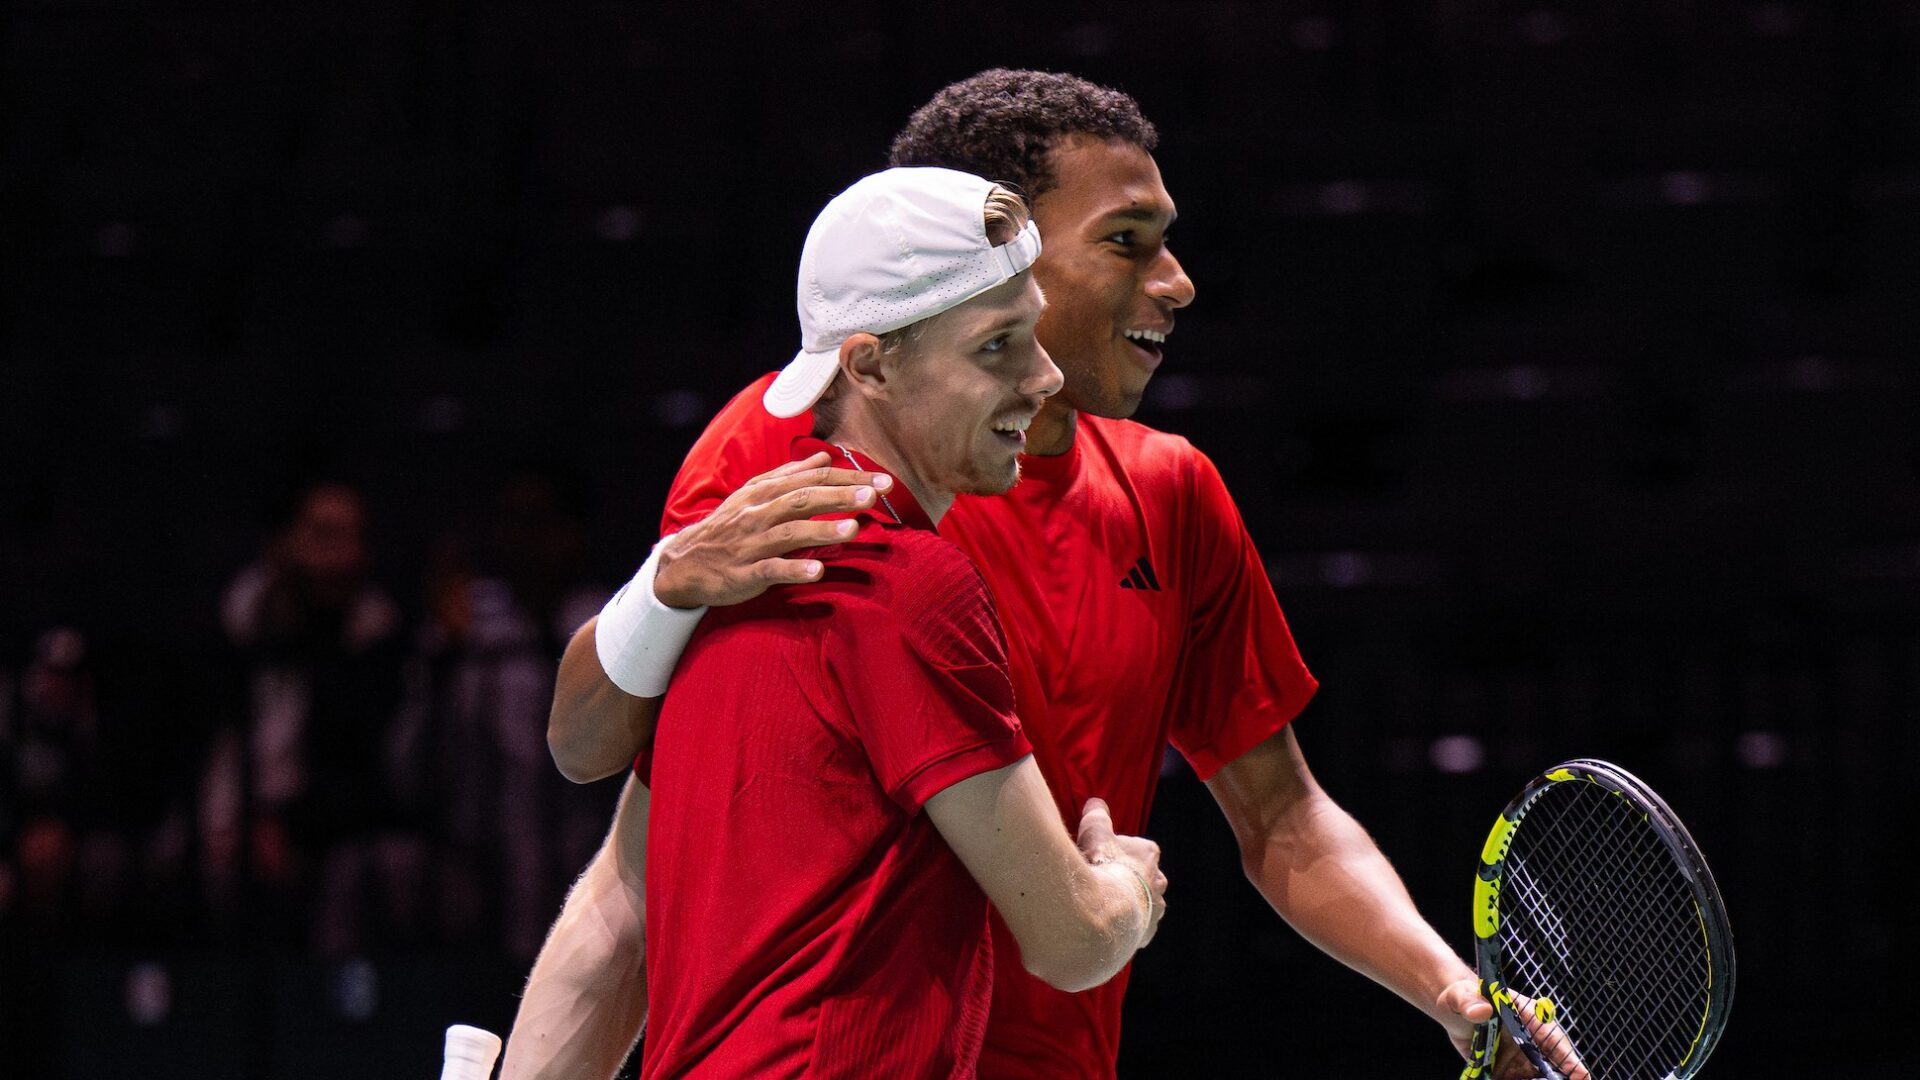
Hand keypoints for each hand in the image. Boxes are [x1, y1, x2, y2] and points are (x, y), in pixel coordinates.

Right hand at [652, 452, 893, 608]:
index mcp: (764, 493)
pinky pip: (771, 570)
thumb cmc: (726, 527)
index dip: (848, 479)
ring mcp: (751, 544)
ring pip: (789, 533)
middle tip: (874, 495)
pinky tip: (818, 571)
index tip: (882, 481)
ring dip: (822, 530)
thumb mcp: (753, 495)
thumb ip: (789, 475)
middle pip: (803, 500)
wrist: (684, 563)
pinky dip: (794, 570)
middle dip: (840, 496)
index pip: (812, 480)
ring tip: (854, 528)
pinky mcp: (744, 574)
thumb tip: (823, 457)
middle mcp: (758, 514)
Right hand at [1076, 797, 1167, 947]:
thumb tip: (1096, 803)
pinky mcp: (1146, 933)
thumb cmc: (1100, 865)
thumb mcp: (1094, 831)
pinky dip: (1127, 928)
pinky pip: (1138, 929)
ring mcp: (1154, 909)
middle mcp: (1158, 881)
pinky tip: (1109, 927)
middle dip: (1130, 879)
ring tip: (1105, 908)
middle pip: (1146, 877)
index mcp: (1148, 854)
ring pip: (1145, 904)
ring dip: (1129, 904)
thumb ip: (1097, 815)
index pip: (1139, 849)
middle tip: (1105, 883)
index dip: (1120, 853)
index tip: (1103, 858)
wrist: (1104, 910)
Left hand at [1440, 978, 1589, 1079]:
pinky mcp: (1504, 1071)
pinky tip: (1498, 1079)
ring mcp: (1518, 1059)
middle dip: (1555, 1077)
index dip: (1570, 1060)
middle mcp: (1529, 1042)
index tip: (1583, 1076)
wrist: (1452, 1008)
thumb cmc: (1463, 995)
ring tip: (1515, 1078)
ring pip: (1535, 1078)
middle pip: (1551, 1067)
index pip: (1555, 1040)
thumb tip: (1480, 1010)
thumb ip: (1469, 1003)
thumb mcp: (1462, 996)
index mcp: (1529, 1019)